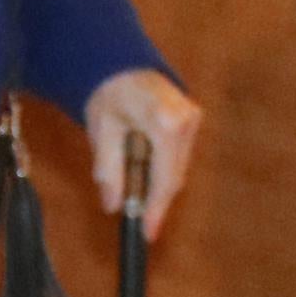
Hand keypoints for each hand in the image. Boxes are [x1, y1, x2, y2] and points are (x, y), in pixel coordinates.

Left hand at [82, 66, 203, 219]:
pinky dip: (163, 171)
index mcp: (164, 121)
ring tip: (141, 204)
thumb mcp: (102, 131)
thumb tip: (113, 205)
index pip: (164, 176)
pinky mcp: (193, 121)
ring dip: (159, 186)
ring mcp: (193, 119)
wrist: (121, 64)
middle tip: (142, 225)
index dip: (155, 208)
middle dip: (157, 202)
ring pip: (178, 168)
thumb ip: (108, 169)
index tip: (147, 233)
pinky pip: (179, 157)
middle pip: (174, 176)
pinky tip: (148, 181)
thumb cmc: (109, 94)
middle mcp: (186, 120)